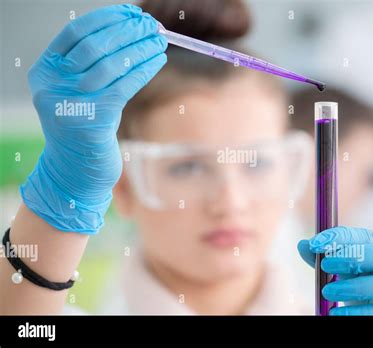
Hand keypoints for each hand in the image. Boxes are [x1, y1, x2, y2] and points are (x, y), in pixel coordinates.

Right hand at [21, 4, 167, 233]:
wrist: (75, 171)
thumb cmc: (83, 127)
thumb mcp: (80, 92)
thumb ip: (92, 66)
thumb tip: (129, 32)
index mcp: (45, 72)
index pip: (75, 32)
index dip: (105, 18)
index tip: (131, 12)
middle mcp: (52, 85)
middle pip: (95, 46)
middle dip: (128, 32)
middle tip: (152, 25)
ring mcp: (70, 103)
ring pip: (112, 65)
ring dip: (141, 49)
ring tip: (160, 40)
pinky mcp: (93, 120)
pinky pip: (125, 86)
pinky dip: (144, 69)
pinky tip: (159, 60)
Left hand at [298, 226, 372, 314]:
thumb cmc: (368, 285)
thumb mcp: (349, 269)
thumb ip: (327, 256)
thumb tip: (303, 245)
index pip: (367, 235)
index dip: (340, 238)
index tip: (315, 243)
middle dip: (355, 257)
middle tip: (325, 265)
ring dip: (355, 287)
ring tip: (327, 292)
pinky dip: (362, 314)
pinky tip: (338, 314)